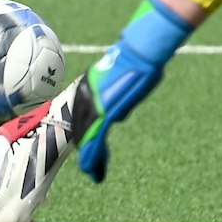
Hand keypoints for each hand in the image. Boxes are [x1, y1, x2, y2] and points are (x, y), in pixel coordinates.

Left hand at [77, 0, 196, 181]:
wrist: (140, 49)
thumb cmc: (139, 57)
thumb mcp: (121, 77)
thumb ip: (115, 96)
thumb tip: (117, 115)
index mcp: (88, 86)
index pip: (81, 115)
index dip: (82, 133)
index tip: (85, 147)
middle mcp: (86, 94)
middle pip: (81, 127)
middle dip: (85, 148)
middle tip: (89, 167)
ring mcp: (94, 103)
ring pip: (86, 136)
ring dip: (90, 157)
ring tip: (92, 173)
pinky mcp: (105, 111)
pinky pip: (95, 138)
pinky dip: (93, 157)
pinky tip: (91, 171)